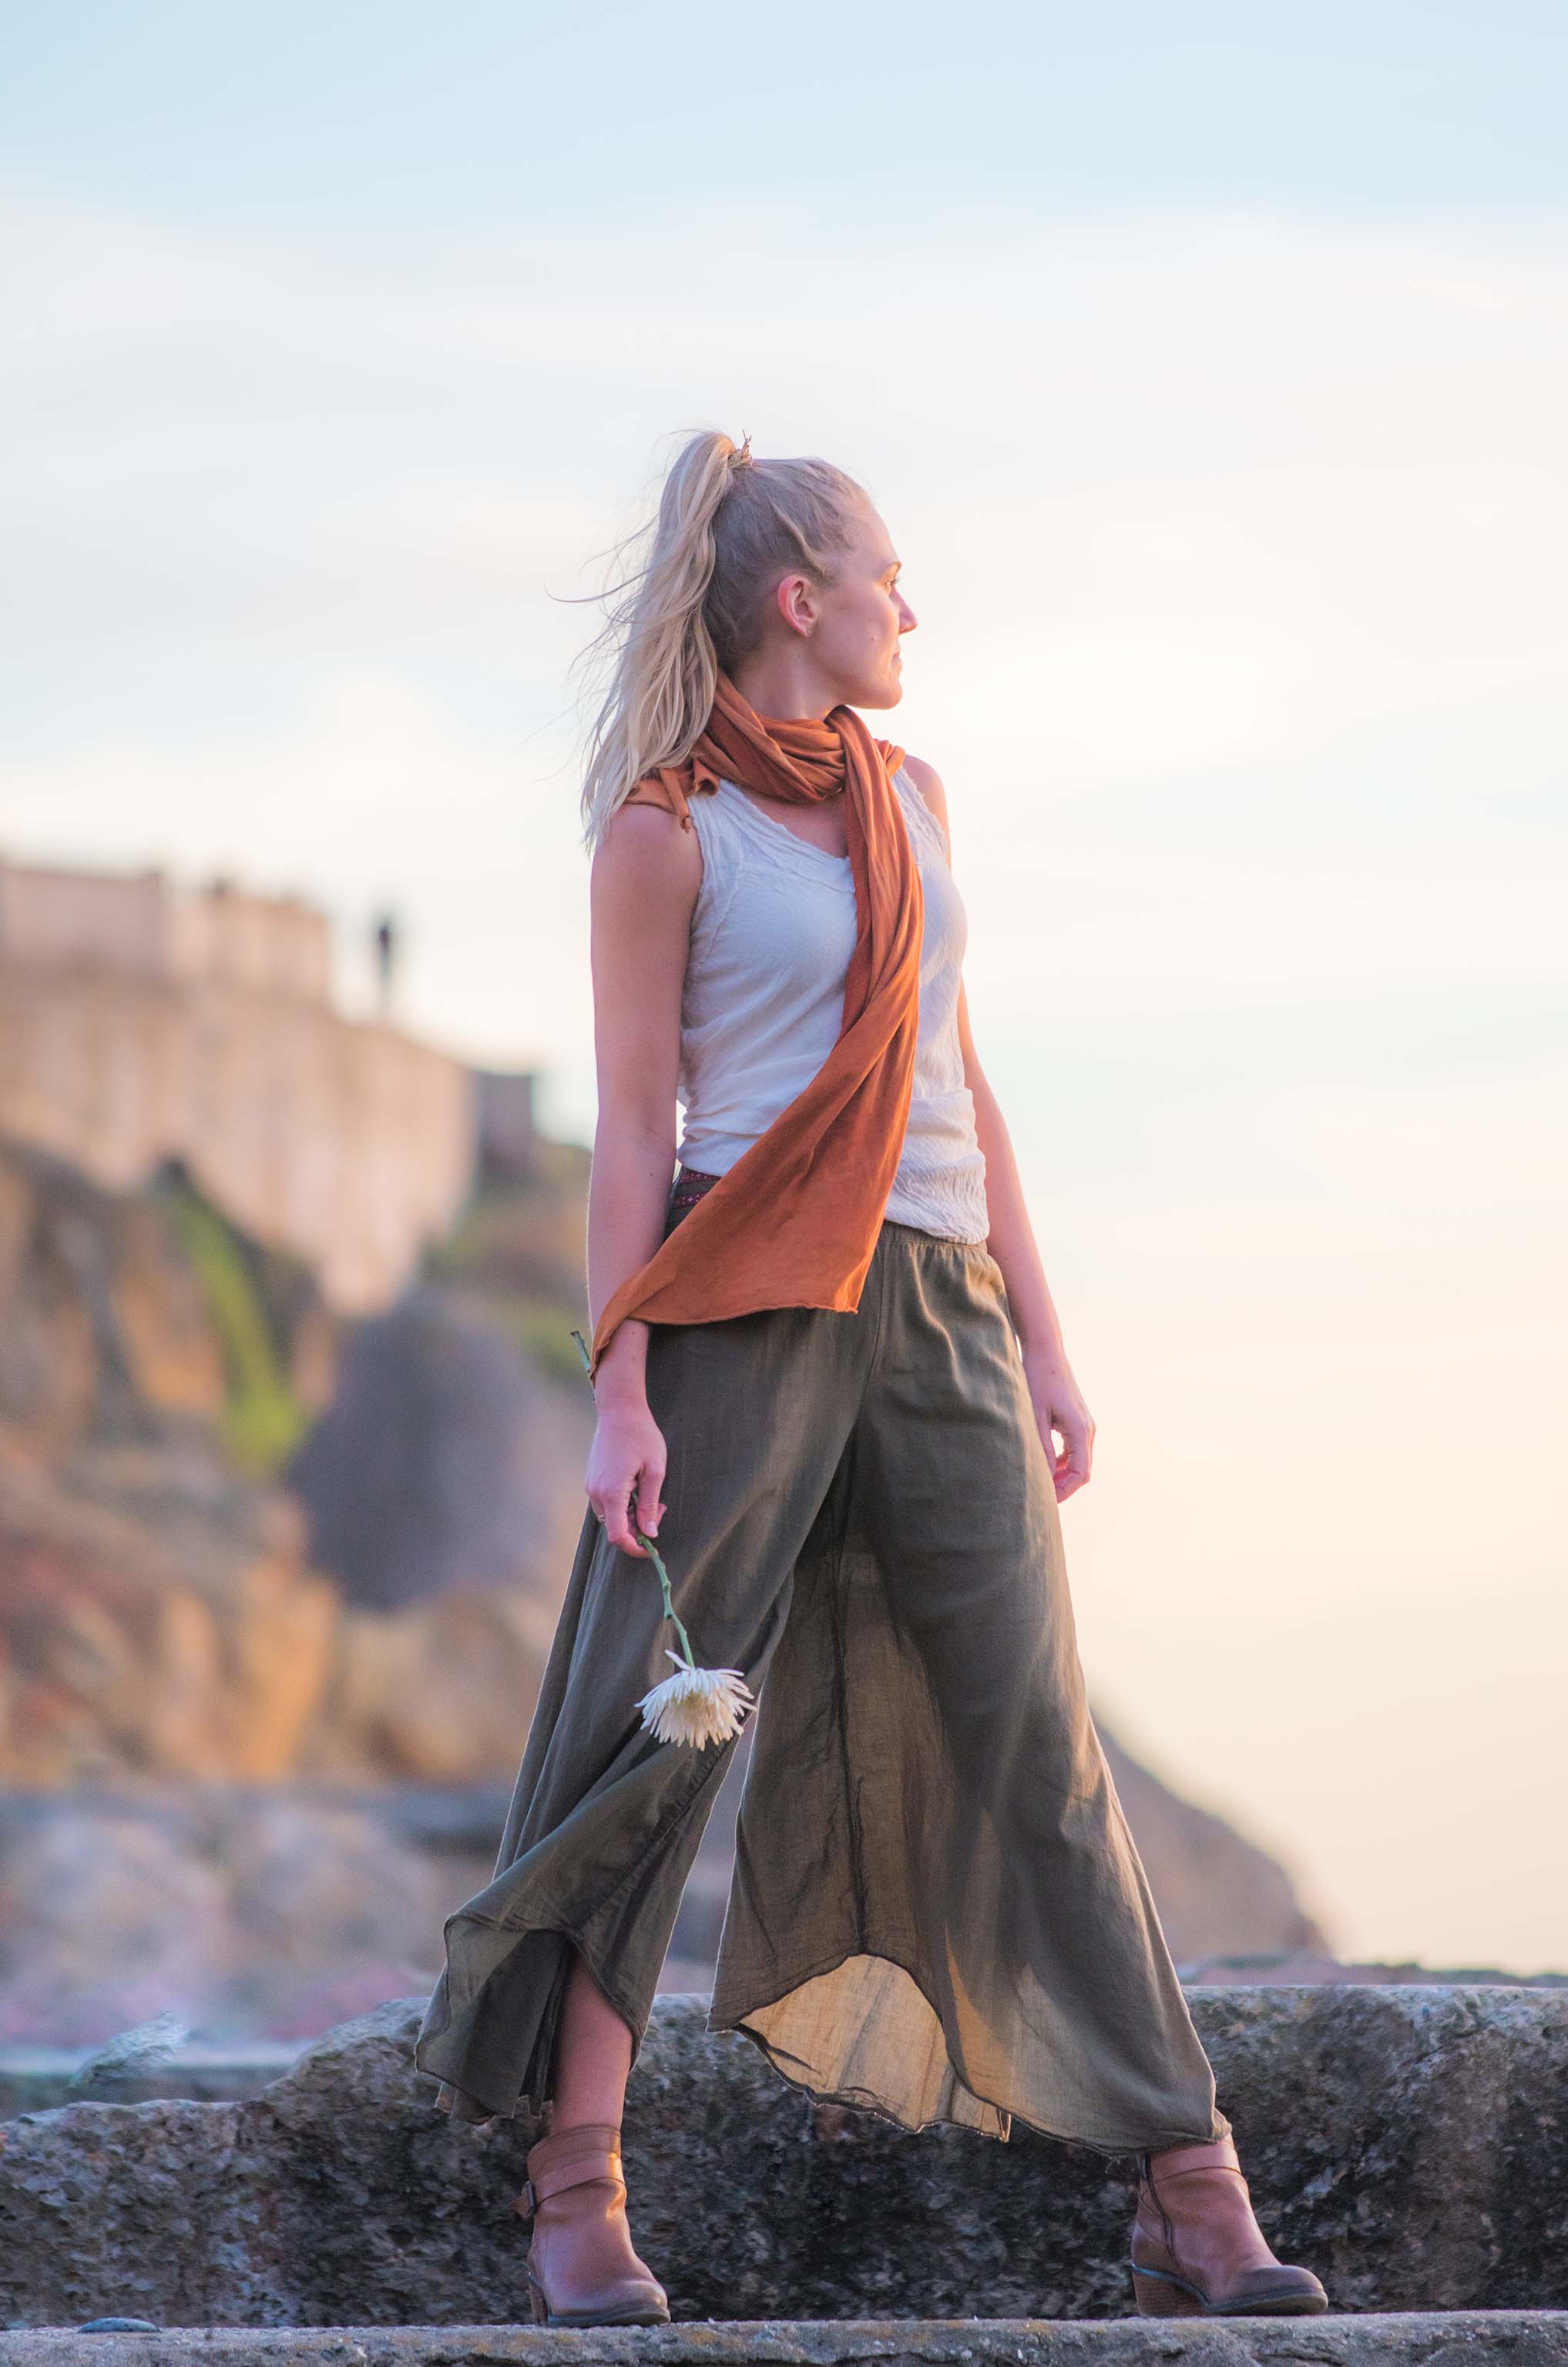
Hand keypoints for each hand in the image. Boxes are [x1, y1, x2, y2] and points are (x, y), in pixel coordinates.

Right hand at [584, 1400, 666, 1553]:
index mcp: (611, 1493)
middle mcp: (595, 1492)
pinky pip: (605, 1502)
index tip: (653, 1547)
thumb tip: (650, 1534)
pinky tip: (637, 1486)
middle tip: (660, 1509)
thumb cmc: (641, 1436)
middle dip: (638, 1528)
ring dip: (631, 1515)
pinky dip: (622, 1504)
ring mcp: (591, 1485)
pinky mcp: (591, 1479)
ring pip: (610, 1516)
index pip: (619, 1536)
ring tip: (650, 1494)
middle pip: (614, 1528)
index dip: (636, 1548)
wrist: (619, 1409)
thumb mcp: (655, 1471)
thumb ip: (650, 1506)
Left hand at [1025, 1355, 1094, 1501]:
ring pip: (1078, 1461)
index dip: (1064, 1491)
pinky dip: (1061, 1462)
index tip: (1045, 1502)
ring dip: (1061, 1476)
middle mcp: (1088, 1430)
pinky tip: (1042, 1465)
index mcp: (1081, 1431)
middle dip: (1063, 1487)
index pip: (1080, 1474)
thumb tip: (1042, 1478)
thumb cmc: (1037, 1380)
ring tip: (1039, 1485)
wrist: (1046, 1352)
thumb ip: (1040, 1447)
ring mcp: (1084, 1425)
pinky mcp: (1076, 1420)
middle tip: (1040, 1499)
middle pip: (1081, 1471)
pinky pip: (1073, 1449)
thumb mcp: (1035, 1416)